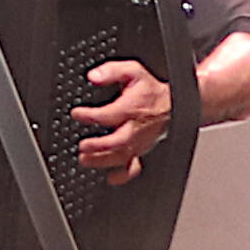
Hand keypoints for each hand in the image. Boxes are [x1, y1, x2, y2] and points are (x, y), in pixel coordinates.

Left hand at [71, 59, 174, 186]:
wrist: (172, 105)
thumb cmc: (150, 91)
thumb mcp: (132, 71)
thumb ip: (111, 71)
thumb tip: (94, 76)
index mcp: (132, 108)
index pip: (109, 114)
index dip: (90, 116)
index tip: (77, 114)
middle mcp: (136, 128)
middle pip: (117, 141)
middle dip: (98, 146)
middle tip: (82, 146)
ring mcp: (139, 142)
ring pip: (122, 156)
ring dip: (102, 160)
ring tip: (85, 160)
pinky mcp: (141, 151)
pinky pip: (134, 167)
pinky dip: (123, 175)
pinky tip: (111, 178)